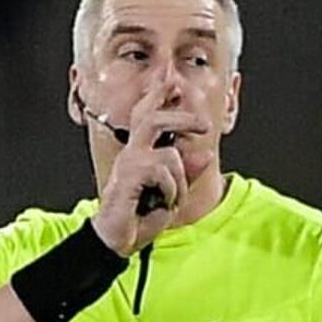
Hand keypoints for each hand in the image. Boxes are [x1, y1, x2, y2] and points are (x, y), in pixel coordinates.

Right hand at [91, 80, 196, 253]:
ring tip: (173, 197)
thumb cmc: (138, 218)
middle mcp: (131, 155)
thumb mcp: (172, 193)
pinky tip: (163, 203)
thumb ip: (187, 174)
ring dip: (180, 178)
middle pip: (151, 119)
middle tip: (204, 126)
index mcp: (139, 154)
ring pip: (168, 153)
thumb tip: (205, 155)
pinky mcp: (127, 179)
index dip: (157, 96)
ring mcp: (127, 166)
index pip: (145, 116)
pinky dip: (171, 190)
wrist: (116, 241)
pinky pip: (163, 172)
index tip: (170, 80)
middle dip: (181, 118)